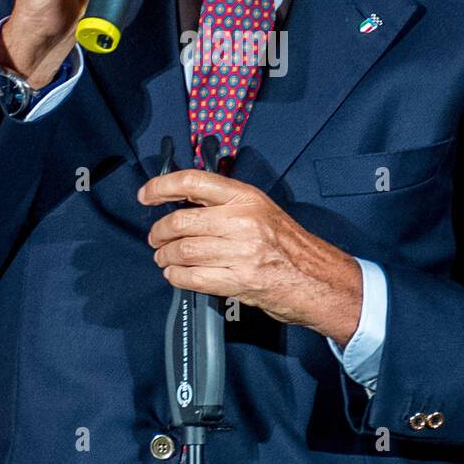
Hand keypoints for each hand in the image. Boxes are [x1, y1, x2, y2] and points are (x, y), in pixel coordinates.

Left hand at [137, 168, 362, 346]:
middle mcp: (242, 221)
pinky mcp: (238, 281)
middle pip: (180, 222)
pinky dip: (176, 277)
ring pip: (182, 251)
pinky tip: (176, 275)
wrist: (316, 278)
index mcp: (246, 198)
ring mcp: (240, 252)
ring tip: (164, 258)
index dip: (161, 187)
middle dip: (159, 232)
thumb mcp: (261, 209)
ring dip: (165, 257)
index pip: (193, 182)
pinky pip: (192, 278)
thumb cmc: (289, 245)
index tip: (146, 195)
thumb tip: (184, 200)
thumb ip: (226, 203)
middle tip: (155, 237)